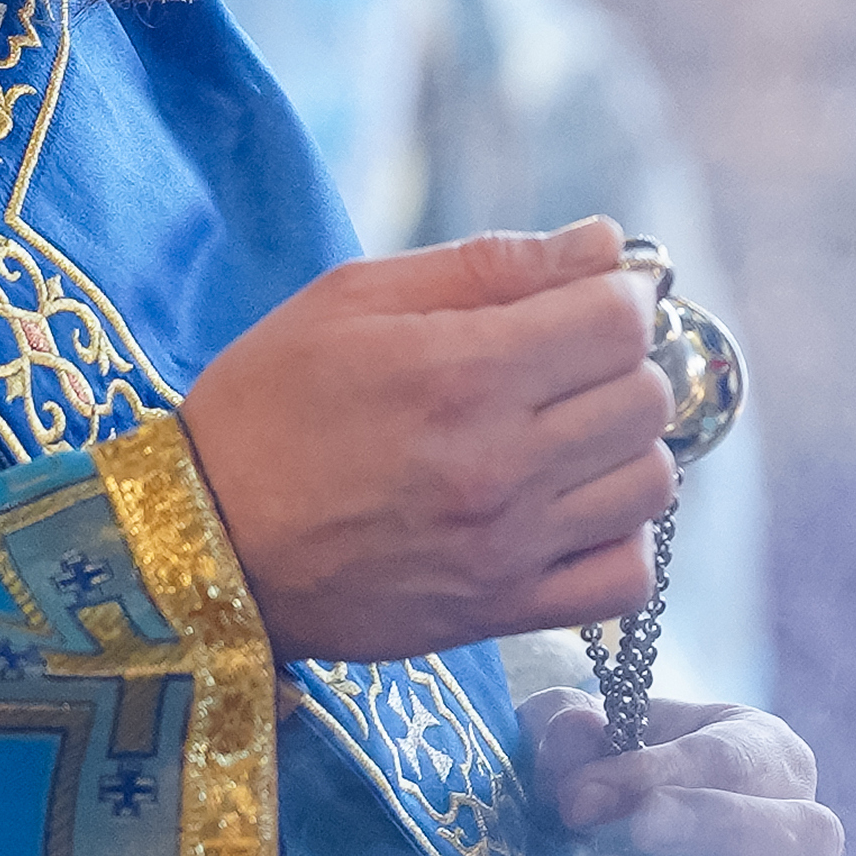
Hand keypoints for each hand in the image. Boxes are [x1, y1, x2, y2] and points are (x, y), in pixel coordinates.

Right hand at [180, 218, 676, 661]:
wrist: (204, 541)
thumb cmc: (267, 405)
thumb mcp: (351, 300)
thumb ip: (487, 265)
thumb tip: (604, 244)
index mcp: (459, 371)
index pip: (620, 321)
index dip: (618, 297)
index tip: (585, 301)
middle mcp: (497, 462)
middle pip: (646, 397)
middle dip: (620, 365)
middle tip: (566, 366)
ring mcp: (507, 546)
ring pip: (650, 483)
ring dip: (623, 449)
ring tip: (566, 438)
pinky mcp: (502, 612)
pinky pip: (626, 579)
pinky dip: (618, 538)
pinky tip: (570, 510)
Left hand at [526, 691, 855, 855]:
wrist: (575, 851)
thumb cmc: (588, 771)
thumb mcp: (567, 735)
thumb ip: (564, 727)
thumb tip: (575, 734)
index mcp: (760, 759)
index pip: (734, 759)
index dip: (660, 772)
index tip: (579, 795)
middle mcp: (791, 849)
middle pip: (807, 837)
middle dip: (723, 830)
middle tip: (642, 831)